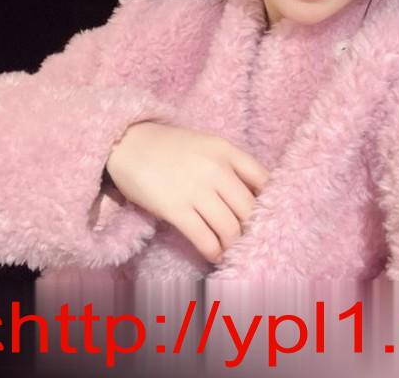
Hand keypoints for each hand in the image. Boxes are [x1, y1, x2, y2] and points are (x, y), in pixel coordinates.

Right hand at [106, 122, 269, 262]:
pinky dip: (214, 251)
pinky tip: (215, 254)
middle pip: (249, 209)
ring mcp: (196, 190)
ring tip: (231, 248)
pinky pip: (204, 238)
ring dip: (233, 244)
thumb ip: (229, 165)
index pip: (263, 179)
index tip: (268, 215)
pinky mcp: (175, 209)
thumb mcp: (206, 145)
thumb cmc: (169, 146)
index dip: (270, 201)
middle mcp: (216, 169)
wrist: (128, 143)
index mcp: (226, 150)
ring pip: (230, 228)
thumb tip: (254, 196)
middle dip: (252, 228)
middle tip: (250, 238)